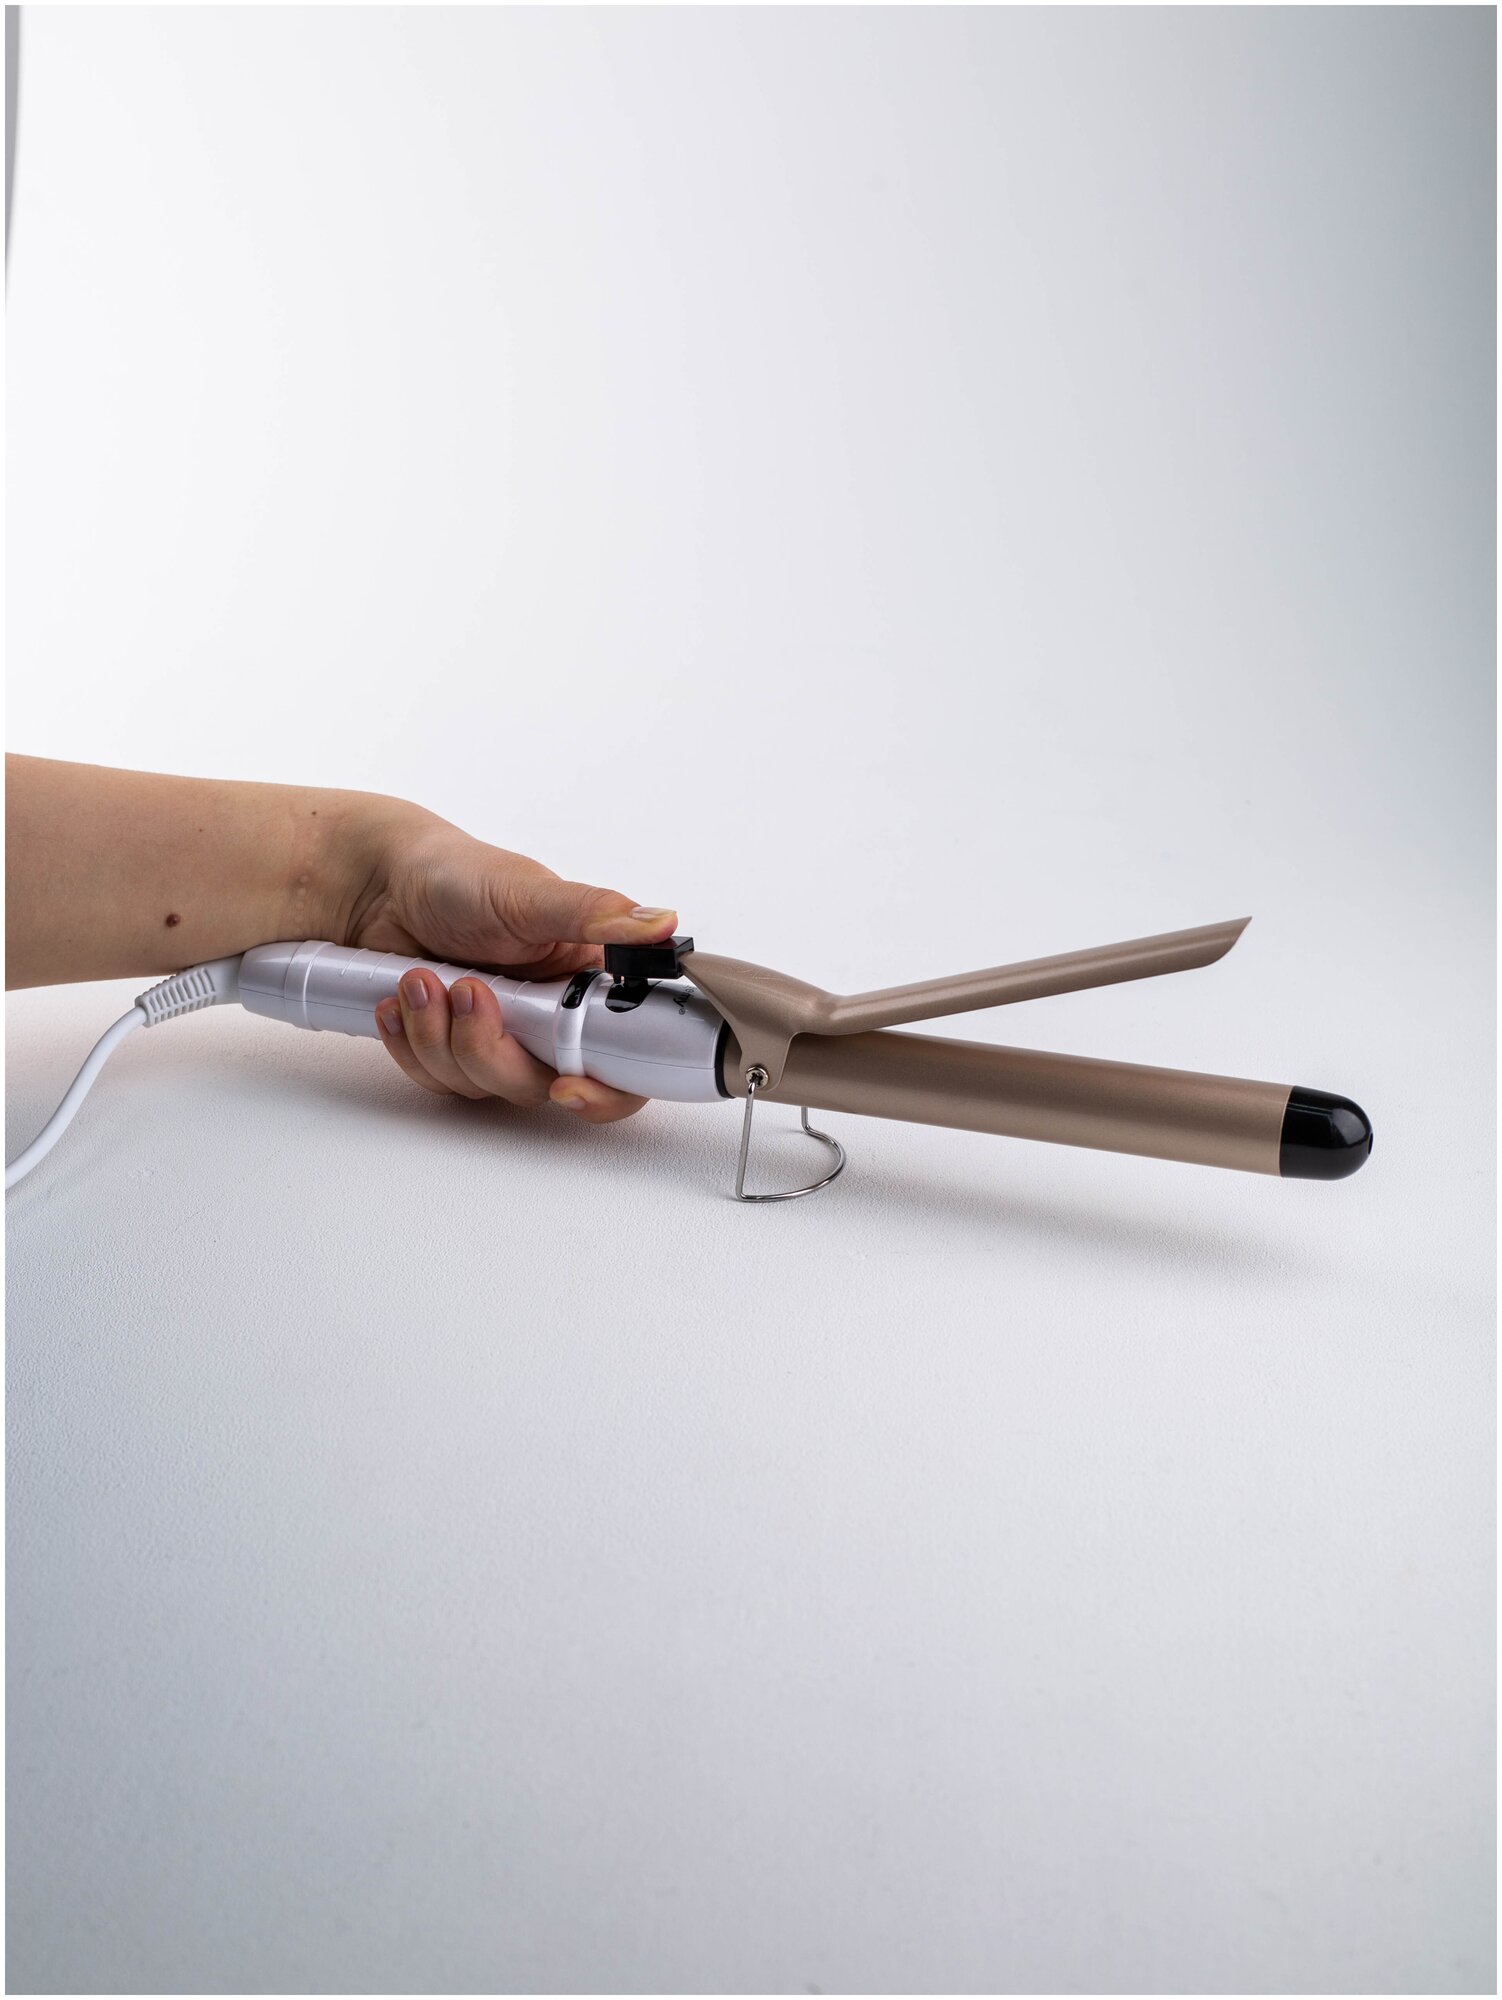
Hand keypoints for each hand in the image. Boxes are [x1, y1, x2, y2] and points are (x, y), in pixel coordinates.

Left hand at [344, 809, 677, 1123]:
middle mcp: (548, 1020)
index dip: (602, 1091)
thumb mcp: (530, 893)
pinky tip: (401, 1000)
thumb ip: (595, 913)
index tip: (567, 1086)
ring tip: (420, 978)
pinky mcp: (451, 1048)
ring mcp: (499, 1038)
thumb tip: (662, 923)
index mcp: (585, 985)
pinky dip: (411, 1042)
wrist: (383, 885)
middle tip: (467, 990)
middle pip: (538, 1084)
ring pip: (480, 1085)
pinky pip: (436, 1079)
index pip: (623, 1065)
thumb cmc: (461, 877)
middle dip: (490, 1048)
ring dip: (439, 1036)